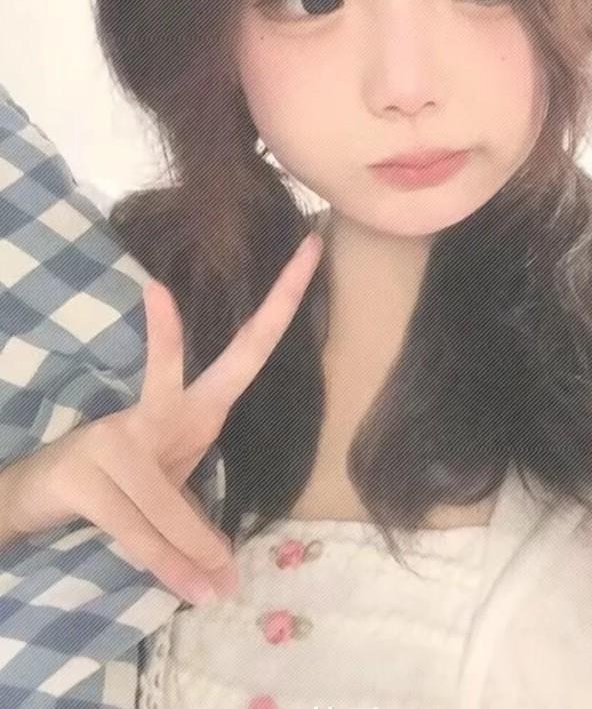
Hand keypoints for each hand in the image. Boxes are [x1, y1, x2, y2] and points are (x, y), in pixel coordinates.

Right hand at [3, 232, 322, 605]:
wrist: (34, 502)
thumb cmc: (116, 489)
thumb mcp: (164, 499)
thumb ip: (194, 515)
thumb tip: (227, 566)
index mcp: (192, 410)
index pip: (247, 352)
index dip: (280, 305)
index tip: (312, 252)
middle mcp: (162, 408)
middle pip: (235, 358)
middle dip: (278, 307)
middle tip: (313, 249)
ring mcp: (123, 433)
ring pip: (172, 493)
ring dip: (193, 549)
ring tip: (221, 585)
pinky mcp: (90, 472)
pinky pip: (136, 527)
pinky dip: (165, 564)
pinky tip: (194, 578)